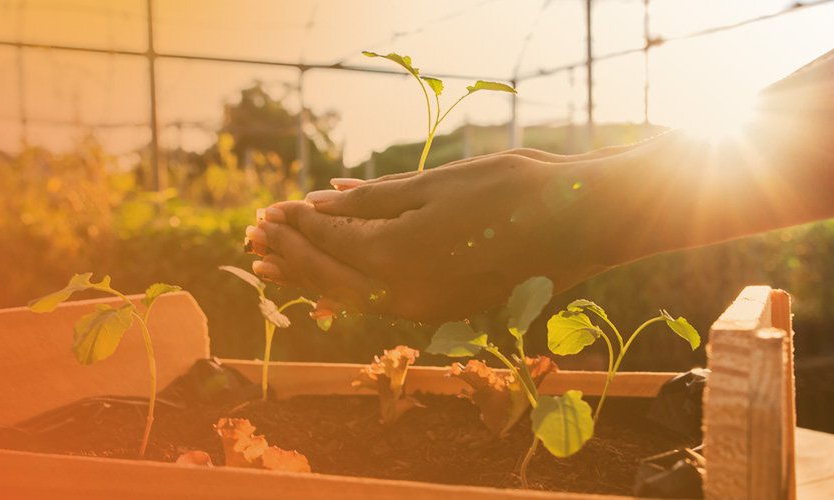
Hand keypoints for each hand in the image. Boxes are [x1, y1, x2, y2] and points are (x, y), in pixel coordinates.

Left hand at [246, 149, 630, 321]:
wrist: (578, 224)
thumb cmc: (511, 190)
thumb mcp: (434, 184)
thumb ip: (372, 200)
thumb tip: (321, 200)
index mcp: (395, 256)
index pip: (328, 239)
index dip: (295, 223)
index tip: (269, 209)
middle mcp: (403, 294)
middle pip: (330, 276)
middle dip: (290, 255)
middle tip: (254, 240)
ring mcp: (426, 309)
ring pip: (353, 296)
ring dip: (313, 277)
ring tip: (276, 265)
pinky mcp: (447, 312)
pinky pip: (382, 304)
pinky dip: (351, 289)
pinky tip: (335, 282)